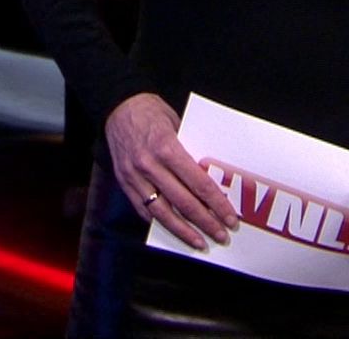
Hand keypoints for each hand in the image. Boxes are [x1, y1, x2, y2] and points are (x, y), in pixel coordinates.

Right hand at [104, 93, 239, 249]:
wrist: (118, 106)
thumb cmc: (152, 113)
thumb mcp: (178, 125)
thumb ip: (190, 153)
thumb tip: (210, 180)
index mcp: (167, 148)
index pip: (199, 184)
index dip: (217, 204)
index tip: (230, 218)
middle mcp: (149, 165)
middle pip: (184, 203)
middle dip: (206, 222)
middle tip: (221, 236)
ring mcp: (134, 176)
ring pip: (162, 212)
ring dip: (183, 231)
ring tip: (200, 242)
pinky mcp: (123, 182)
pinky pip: (142, 209)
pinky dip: (159, 222)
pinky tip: (173, 231)